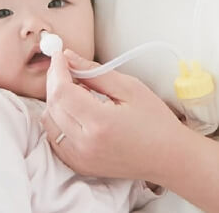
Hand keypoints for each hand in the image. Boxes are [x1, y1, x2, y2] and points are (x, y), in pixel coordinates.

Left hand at [42, 49, 187, 181]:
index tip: (60, 54)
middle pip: (52, 105)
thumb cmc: (156, 121)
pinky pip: (55, 138)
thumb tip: (69, 57)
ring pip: (49, 122)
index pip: (62, 91)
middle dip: (55, 81)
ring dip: (56, 101)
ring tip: (77, 90)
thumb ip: (95, 72)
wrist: (168, 156)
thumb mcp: (130, 88)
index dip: (57, 69)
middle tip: (67, 66)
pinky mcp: (79, 165)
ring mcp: (80, 158)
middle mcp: (84, 144)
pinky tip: (76, 110)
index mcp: (99, 123)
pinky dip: (58, 120)